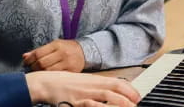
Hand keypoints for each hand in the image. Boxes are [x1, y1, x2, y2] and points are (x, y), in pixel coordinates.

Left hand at [22, 39, 84, 71]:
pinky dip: (49, 77)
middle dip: (33, 67)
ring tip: (38, 72)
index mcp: (56, 45)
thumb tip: (24, 56)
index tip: (26, 62)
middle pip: (42, 63)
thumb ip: (39, 51)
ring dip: (40, 73)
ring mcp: (68, 63)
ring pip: (48, 71)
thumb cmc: (65, 48)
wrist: (83, 52)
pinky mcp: (71, 71)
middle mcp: (62, 53)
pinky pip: (57, 76)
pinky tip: (47, 75)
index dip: (30, 59)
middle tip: (31, 68)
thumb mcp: (53, 45)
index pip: (38, 53)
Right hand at [26, 71, 140, 106]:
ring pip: (107, 97)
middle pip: (115, 90)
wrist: (46, 82)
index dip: (130, 89)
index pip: (117, 82)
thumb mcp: (83, 82)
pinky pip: (91, 105)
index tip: (137, 96)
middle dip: (128, 98)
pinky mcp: (76, 102)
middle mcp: (91, 86)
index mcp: (94, 80)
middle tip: (135, 105)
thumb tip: (111, 91)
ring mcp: (84, 94)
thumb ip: (97, 86)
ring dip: (119, 104)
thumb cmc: (64, 83)